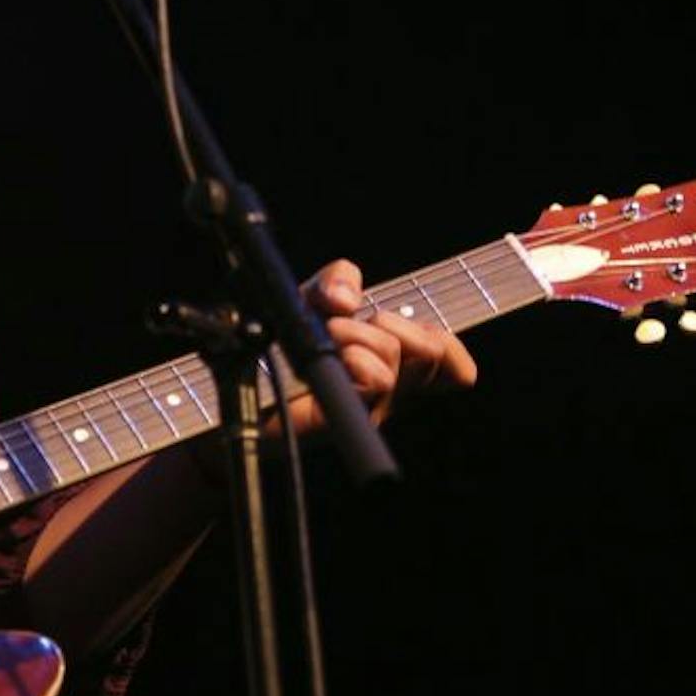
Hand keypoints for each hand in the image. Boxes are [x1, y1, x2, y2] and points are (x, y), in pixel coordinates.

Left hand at [282, 258, 478, 434]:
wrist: (241, 377)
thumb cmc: (280, 344)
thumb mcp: (312, 296)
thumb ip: (338, 280)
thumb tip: (349, 298)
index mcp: (395, 364)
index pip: (454, 366)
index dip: (448, 345)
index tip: (405, 327)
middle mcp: (391, 389)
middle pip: (431, 349)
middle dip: (390, 321)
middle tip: (348, 325)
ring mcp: (371, 405)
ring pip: (395, 356)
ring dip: (357, 333)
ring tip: (328, 336)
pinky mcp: (346, 415)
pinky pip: (377, 380)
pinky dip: (354, 356)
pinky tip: (330, 357)